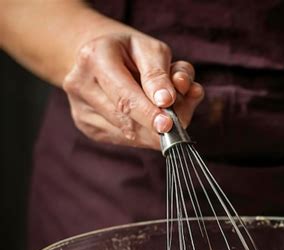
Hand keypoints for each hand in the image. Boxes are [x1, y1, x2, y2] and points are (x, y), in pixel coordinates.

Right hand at [62, 31, 203, 148]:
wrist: (101, 56)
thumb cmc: (132, 52)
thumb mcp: (151, 50)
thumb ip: (162, 74)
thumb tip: (169, 100)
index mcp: (95, 57)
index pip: (124, 95)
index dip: (148, 113)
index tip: (168, 125)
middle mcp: (80, 83)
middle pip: (125, 118)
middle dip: (156, 125)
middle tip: (178, 127)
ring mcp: (80, 108)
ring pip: (126, 134)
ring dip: (153, 132)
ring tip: (167, 117)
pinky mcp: (87, 126)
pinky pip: (122, 140)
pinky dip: (143, 136)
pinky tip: (149, 122)